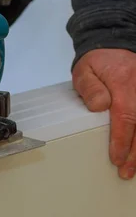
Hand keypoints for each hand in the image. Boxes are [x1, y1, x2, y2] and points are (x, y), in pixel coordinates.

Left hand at [73, 49, 135, 178]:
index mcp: (124, 84)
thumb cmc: (99, 62)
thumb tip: (98, 105)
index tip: (117, 158)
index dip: (123, 140)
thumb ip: (90, 87)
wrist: (116, 45)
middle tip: (126, 171)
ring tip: (135, 168)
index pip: (126, 117)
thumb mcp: (85, 70)